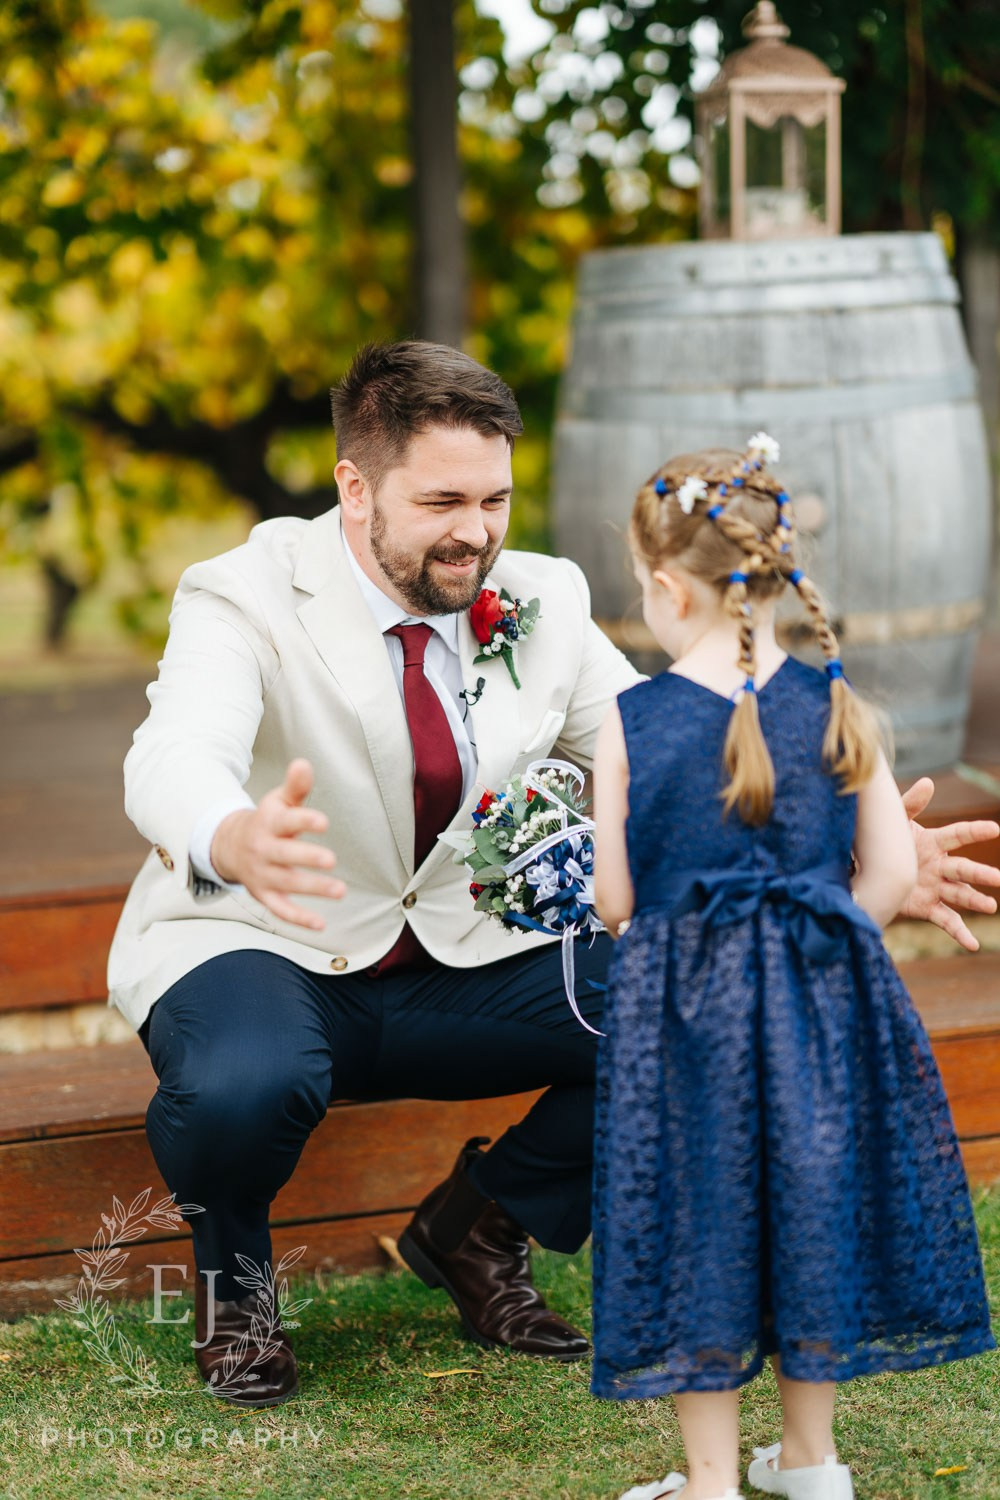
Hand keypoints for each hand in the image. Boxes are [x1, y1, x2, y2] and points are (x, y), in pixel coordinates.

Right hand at [210, 759, 344, 931]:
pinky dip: (298, 918)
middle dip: (306, 857)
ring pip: (286, 884)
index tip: (323, 822)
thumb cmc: (266, 822)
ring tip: (340, 890)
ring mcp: (263, 875)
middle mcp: (264, 850)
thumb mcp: (278, 802)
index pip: (285, 822)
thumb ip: (295, 787)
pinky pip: (280, 909)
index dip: (303, 820)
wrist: (230, 846)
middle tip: (330, 859)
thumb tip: (304, 764)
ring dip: (312, 888)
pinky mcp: (264, 895)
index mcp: (268, 824)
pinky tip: (321, 923)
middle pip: (284, 855)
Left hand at [897, 777, 999, 950]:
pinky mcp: (927, 907)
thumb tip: (929, 782)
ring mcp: (935, 887)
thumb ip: (909, 804)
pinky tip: (973, 945)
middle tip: (999, 879)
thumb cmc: (882, 840)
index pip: (958, 835)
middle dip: (981, 874)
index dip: (975, 831)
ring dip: (975, 901)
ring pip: (960, 894)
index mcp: (933, 842)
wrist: (865, 870)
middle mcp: (940, 865)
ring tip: (991, 907)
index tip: (995, 829)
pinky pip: (947, 921)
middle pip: (963, 868)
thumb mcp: (892, 822)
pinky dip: (960, 933)